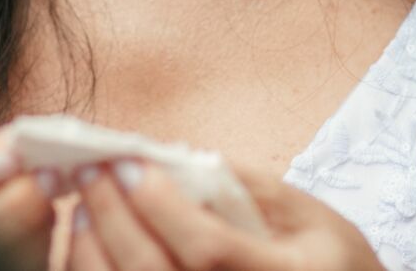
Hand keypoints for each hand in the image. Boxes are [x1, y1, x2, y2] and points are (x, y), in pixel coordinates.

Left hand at [68, 161, 383, 270]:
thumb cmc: (332, 263)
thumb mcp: (309, 216)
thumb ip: (244, 184)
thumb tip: (168, 155)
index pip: (207, 248)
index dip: (160, 204)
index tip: (128, 161)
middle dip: (114, 215)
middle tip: (90, 171)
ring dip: (95, 248)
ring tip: (83, 206)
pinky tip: (91, 244)